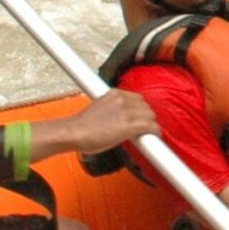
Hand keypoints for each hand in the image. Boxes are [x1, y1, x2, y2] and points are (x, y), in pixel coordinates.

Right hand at [42, 91, 158, 154]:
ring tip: (146, 132)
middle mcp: (122, 99)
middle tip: (143, 126)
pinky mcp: (129, 125)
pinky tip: (154, 136)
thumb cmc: (82, 125)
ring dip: (150, 124)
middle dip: (146, 116)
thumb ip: (114, 109)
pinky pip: (151, 126)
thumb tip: (122, 118)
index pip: (137, 98)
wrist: (73, 133)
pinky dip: (155, 131)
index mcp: (114, 93)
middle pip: (146, 106)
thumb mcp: (100, 108)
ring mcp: (127, 111)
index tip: (140, 116)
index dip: (140, 109)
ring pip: (150, 115)